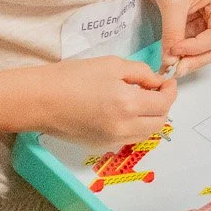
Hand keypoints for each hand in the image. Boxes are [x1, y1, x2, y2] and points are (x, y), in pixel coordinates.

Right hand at [35, 55, 177, 144]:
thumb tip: (156, 82)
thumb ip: (140, 73)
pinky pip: (129, 138)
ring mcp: (113, 140)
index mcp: (128, 104)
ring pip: (146, 133)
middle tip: (156, 91)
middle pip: (159, 123)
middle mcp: (124, 127)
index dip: (170, 91)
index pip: (164, 104)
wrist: (40, 100)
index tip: (166, 82)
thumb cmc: (73, 77)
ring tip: (141, 100)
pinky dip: (135, 126)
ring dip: (151, 118)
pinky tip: (124, 112)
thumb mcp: (112, 65)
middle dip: (163, 106)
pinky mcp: (101, 145)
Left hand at [151, 0, 210, 73]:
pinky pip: (196, 45)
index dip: (197, 48)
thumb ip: (173, 34)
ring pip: (209, 49)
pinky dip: (185, 53)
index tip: (174, 51)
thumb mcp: (172, 3)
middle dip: (198, 59)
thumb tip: (170, 61)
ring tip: (172, 64)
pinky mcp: (199, 25)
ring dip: (192, 59)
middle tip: (177, 69)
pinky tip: (171, 56)